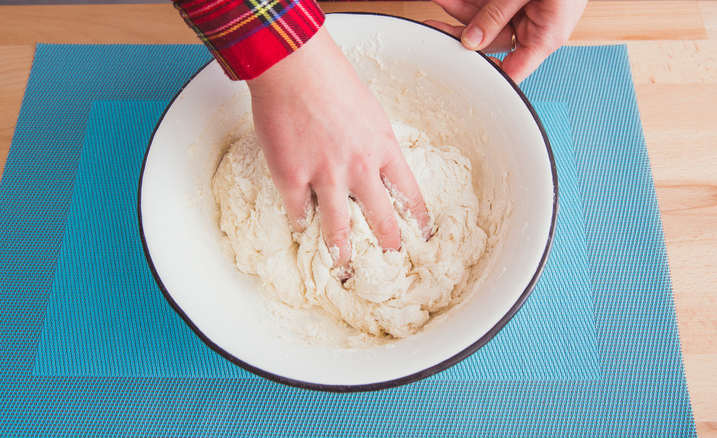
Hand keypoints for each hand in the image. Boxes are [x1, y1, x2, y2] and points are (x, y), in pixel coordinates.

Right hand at [247, 27, 429, 266]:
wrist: (294, 66)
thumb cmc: (333, 79)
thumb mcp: (370, 111)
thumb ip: (374, 141)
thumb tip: (371, 162)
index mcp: (385, 148)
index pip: (411, 194)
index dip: (418, 219)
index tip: (423, 236)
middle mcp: (361, 168)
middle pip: (381, 219)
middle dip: (389, 246)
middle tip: (390, 262)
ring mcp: (326, 175)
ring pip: (339, 229)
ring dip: (342, 251)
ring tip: (344, 266)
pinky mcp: (292, 177)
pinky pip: (298, 212)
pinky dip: (301, 221)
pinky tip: (302, 227)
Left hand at [425, 0, 586, 82]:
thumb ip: (497, 15)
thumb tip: (471, 41)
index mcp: (546, 38)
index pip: (511, 71)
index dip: (486, 75)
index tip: (459, 71)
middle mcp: (536, 29)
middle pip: (491, 42)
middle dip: (461, 32)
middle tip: (434, 28)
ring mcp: (527, 13)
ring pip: (486, 21)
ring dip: (461, 10)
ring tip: (442, 2)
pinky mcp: (519, 1)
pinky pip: (491, 5)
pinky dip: (472, 2)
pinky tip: (453, 0)